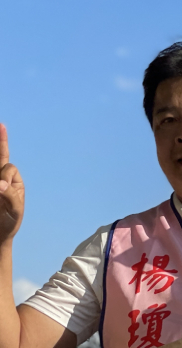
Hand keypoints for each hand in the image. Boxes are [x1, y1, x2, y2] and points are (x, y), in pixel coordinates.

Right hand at [0, 124, 24, 244]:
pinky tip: (1, 186)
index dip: (5, 176)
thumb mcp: (15, 211)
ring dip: (1, 150)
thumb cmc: (9, 222)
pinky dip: (1, 178)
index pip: (8, 168)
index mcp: (13, 181)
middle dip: (1, 139)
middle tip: (1, 125)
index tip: (1, 187)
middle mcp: (1, 178)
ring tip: (1, 141)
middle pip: (0, 156)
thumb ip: (10, 197)